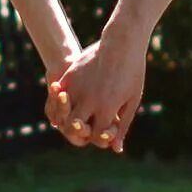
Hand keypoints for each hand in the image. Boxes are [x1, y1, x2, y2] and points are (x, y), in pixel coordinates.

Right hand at [48, 31, 143, 152]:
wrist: (122, 42)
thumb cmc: (132, 72)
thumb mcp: (132, 100)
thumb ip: (122, 126)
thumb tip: (116, 149)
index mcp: (107, 109)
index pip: (95, 135)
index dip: (99, 136)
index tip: (104, 130)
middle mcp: (89, 100)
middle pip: (73, 128)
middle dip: (78, 131)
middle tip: (83, 127)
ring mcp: (77, 87)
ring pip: (62, 113)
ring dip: (66, 117)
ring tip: (75, 114)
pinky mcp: (70, 75)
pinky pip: (59, 95)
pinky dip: (60, 102)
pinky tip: (67, 101)